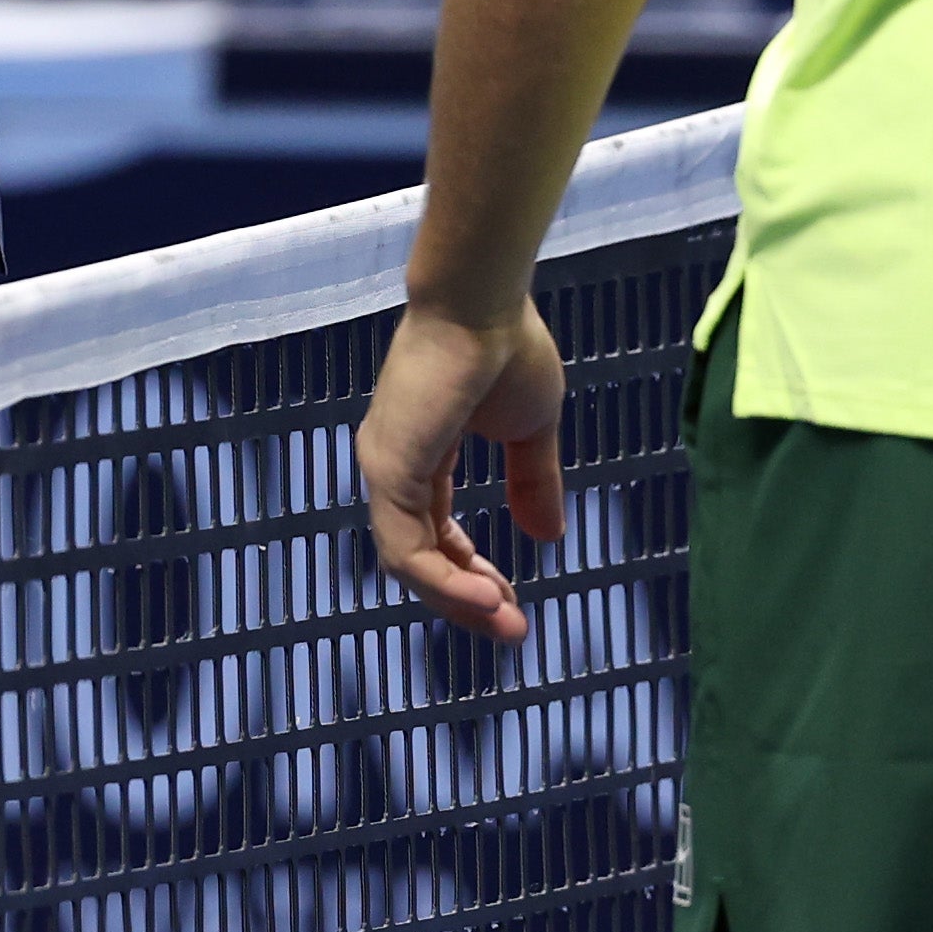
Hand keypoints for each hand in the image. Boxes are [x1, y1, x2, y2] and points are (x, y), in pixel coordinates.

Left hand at [361, 294, 573, 641]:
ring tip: (507, 624)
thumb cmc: (506, 346)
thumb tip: (548, 538)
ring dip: (458, 600)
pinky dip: (444, 581)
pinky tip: (488, 598)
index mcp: (420, 454)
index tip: (512, 601)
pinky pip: (406, 549)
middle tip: (512, 629)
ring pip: (408, 563)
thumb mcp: (530, 429)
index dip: (470, 572)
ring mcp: (384, 467)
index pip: (433, 533)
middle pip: (416, 558)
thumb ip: (533, 482)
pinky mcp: (388, 468)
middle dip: (465, 598)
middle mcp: (391, 464)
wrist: (485, 301)